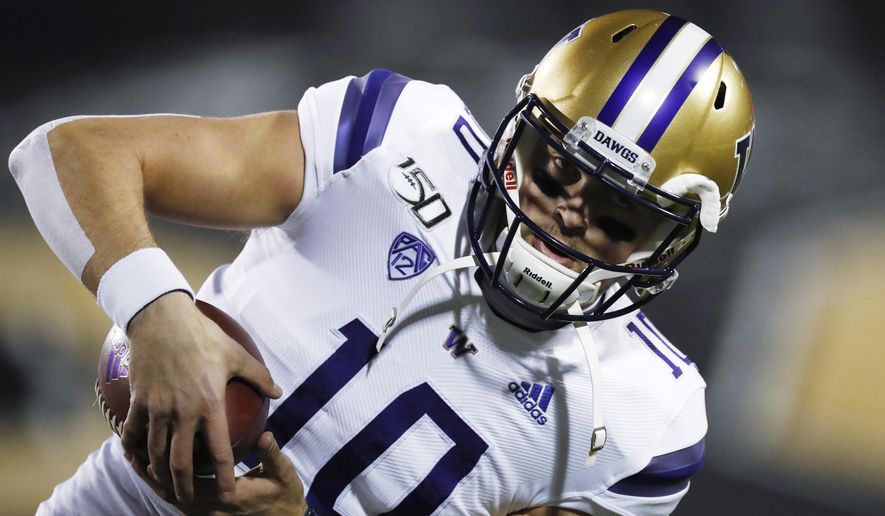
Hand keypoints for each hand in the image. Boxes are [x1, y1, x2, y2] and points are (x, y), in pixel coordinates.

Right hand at [120, 292, 281, 504]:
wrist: (162, 318)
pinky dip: (134, 448)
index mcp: (210, 405)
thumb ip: (259, 377)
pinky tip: (137, 456)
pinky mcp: (139, 400)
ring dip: (158, 473)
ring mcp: (158, 407)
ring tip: (163, 484)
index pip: (219, 452)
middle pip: (181, 463)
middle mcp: (183, 412)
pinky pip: (133, 432)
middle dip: (185, 487)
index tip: (230, 495)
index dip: (224, 478)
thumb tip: (278, 393)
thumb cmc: (204, 335)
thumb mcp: (237, 355)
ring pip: (155, 452)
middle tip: (190, 500)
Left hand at [132, 432, 306, 514]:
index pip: (196, 483)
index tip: (156, 453)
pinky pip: (181, 507)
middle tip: (134, 455)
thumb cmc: (285, 495)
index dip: (173, 471)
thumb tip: (264, 435)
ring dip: (155, 485)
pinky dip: (166, 492)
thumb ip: (271, 455)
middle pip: (175, 495)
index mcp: (233, 496)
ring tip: (138, 464)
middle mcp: (215, 510)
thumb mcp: (284, 474)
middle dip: (154, 477)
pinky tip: (156, 478)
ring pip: (174, 503)